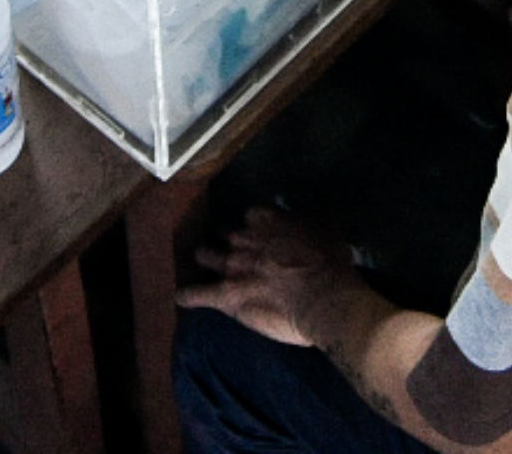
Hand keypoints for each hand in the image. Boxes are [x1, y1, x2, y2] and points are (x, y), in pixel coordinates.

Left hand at [175, 208, 378, 350]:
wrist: (322, 297)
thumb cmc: (330, 264)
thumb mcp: (329, 228)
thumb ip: (314, 220)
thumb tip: (314, 216)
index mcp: (268, 221)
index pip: (253, 215)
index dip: (255, 224)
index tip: (259, 230)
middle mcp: (245, 240)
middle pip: (227, 233)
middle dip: (227, 239)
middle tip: (230, 246)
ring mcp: (232, 266)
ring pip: (209, 256)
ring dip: (206, 257)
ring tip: (202, 258)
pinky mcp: (226, 295)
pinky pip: (199, 294)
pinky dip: (189, 295)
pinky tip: (181, 297)